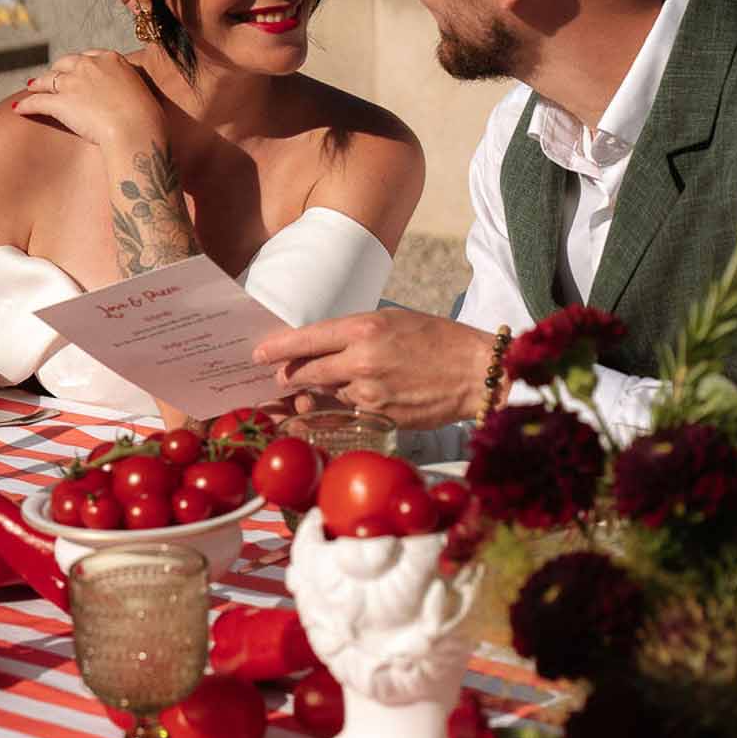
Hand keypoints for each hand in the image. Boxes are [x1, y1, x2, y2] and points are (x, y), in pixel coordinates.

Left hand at [12, 50, 163, 148]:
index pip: (90, 55)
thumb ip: (128, 88)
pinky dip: (26, 105)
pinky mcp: (60, 101)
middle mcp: (89, 65)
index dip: (81, 63)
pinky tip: (18, 109)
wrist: (135, 128)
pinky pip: (37, 101)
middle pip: (65, 63)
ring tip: (32, 88)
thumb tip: (129, 98)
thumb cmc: (146, 116)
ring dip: (38, 84)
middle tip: (53, 78)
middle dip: (58, 70)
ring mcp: (72, 82)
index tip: (78, 69)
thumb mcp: (140, 91)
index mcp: (111, 58)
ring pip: (48, 79)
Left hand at [253, 311, 491, 428]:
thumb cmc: (440, 340)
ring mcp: (369, 392)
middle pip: (307, 372)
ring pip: (326, 395)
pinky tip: (350, 404)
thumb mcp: (395, 320)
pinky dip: (343, 409)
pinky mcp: (380, 417)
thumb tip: (325, 343)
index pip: (307, 339)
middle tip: (281, 379)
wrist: (477, 372)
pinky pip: (348, 413)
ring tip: (317, 391)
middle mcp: (361, 360)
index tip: (259, 354)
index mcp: (364, 328)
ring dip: (317, 394)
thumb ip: (358, 332)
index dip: (278, 348)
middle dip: (289, 377)